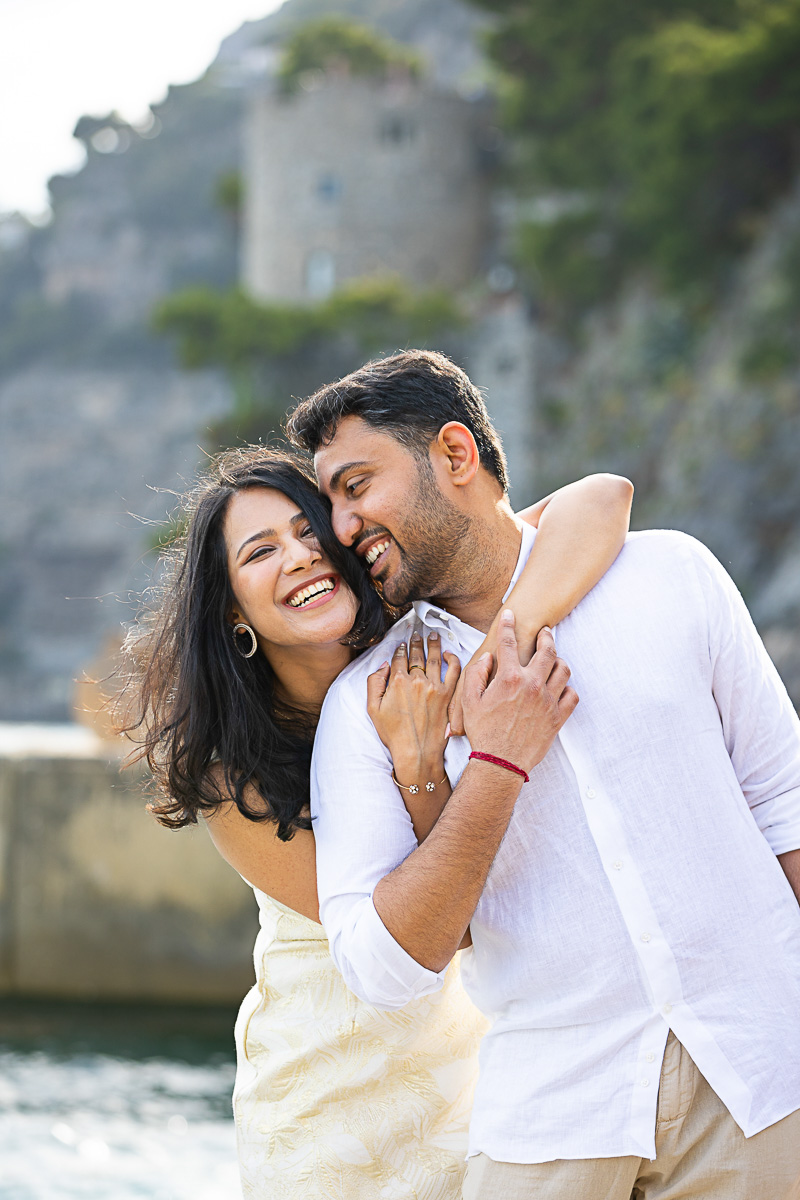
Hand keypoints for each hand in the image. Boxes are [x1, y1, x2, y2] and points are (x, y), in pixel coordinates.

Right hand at [367, 631, 460, 778]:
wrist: (416, 752)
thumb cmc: (393, 734)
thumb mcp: (372, 709)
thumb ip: (374, 683)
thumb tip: (384, 665)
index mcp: (397, 681)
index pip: (399, 658)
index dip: (400, 649)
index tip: (402, 644)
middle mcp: (417, 680)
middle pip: (417, 654)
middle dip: (416, 642)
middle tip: (417, 633)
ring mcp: (435, 687)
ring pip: (435, 658)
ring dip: (433, 644)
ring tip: (432, 635)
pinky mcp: (448, 695)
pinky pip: (454, 671)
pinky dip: (453, 659)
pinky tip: (450, 654)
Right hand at [461, 611, 577, 776]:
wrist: (500, 762)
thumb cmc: (485, 733)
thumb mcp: (470, 701)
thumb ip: (477, 674)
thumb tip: (487, 658)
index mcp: (509, 679)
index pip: (509, 642)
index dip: (507, 625)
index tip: (510, 615)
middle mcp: (532, 685)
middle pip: (547, 650)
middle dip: (546, 636)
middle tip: (545, 631)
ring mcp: (548, 700)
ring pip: (564, 669)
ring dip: (559, 660)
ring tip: (554, 658)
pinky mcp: (558, 717)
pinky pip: (572, 694)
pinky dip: (568, 688)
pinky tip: (560, 687)